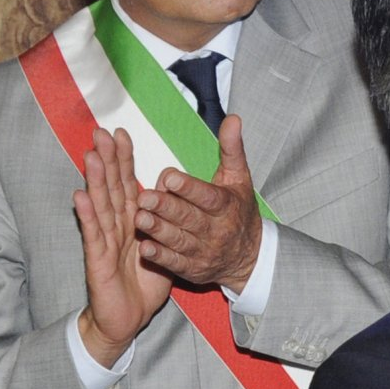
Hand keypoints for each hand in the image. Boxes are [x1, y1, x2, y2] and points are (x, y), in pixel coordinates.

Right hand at [74, 126, 170, 365]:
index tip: (123, 134)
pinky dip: (87, 215)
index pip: (127, 186)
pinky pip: (93, 235)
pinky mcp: (97, 260)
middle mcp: (115, 227)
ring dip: (94, 180)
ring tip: (90, 154)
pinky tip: (80, 196)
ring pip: (99, 206)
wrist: (127, 318)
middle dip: (106, 160)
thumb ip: (165, 225)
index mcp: (131, 223)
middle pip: (110, 188)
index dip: (124, 161)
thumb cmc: (143, 284)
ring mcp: (104, 242)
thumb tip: (173, 200)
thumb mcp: (162, 250)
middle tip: (102, 131)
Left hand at [133, 113, 262, 289]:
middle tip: (145, 197)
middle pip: (190, 218)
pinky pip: (176, 263)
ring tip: (140, 218)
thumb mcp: (239, 179)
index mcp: (226, 205)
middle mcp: (217, 230)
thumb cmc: (238, 211)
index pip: (208, 196)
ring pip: (180, 240)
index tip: (170, 178)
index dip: (189, 188)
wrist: (250, 257)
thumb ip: (231, 150)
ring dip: (159, 230)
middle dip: (168, 208)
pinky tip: (145, 247)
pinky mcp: (194, 268)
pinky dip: (161, 256)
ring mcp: (205, 251)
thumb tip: (234, 119)